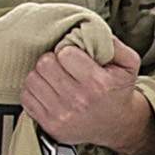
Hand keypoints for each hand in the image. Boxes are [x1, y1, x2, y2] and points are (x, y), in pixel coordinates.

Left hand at [24, 33, 154, 153]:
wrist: (115, 125)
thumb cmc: (118, 91)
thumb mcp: (128, 65)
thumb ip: (113, 44)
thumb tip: (90, 29)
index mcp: (97, 83)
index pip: (65, 53)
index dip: (68, 51)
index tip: (75, 57)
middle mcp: (77, 100)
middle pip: (44, 64)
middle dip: (52, 60)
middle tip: (62, 65)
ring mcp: (60, 114)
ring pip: (32, 79)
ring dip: (41, 75)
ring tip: (55, 78)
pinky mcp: (48, 124)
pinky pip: (26, 98)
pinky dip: (34, 91)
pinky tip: (49, 91)